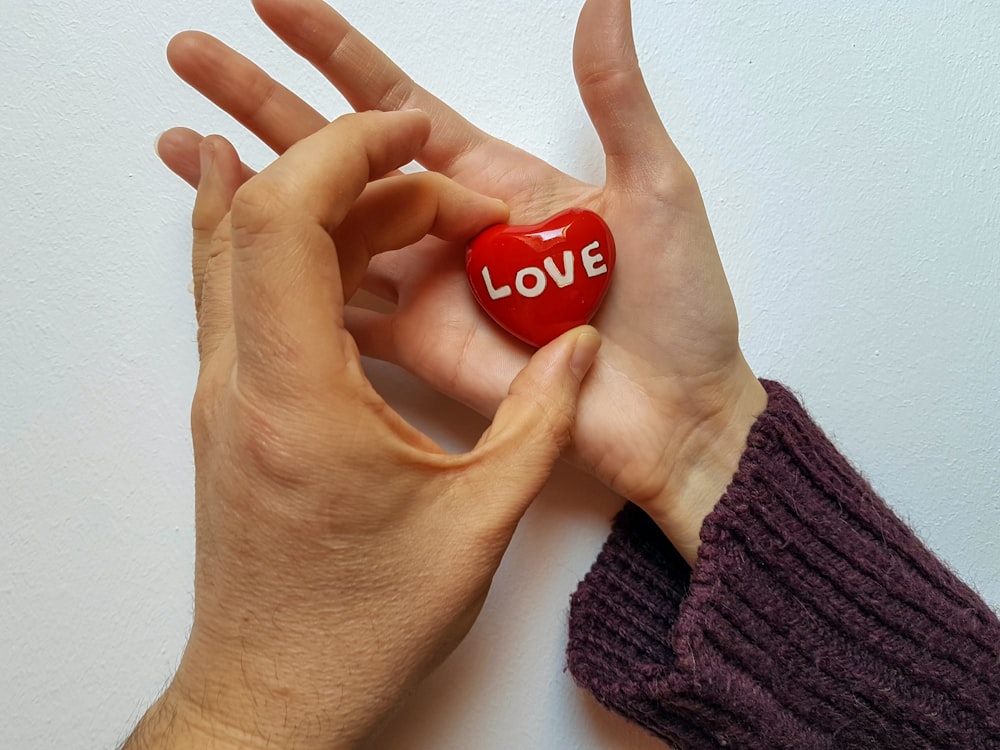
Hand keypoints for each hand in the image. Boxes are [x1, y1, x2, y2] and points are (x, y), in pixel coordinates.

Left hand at [129, 111, 599, 748]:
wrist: (276, 690)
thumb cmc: (360, 626)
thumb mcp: (480, 523)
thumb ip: (542, 421)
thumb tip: (582, 349)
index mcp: (298, 400)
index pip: (285, 221)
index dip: (345, 152)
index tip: (411, 135)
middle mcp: (240, 384)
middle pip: (262, 217)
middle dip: (355, 176)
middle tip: (441, 190)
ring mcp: (226, 396)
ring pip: (246, 250)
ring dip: (327, 213)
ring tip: (413, 216)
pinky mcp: (234, 410)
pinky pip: (245, 292)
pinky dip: (295, 249)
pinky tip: (343, 248)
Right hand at [157, 0, 766, 563]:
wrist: (673, 416)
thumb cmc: (679, 308)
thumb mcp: (654, 188)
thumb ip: (615, 99)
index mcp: (491, 177)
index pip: (393, 101)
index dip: (331, 48)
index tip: (273, 1)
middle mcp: (443, 226)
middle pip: (333, 151)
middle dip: (261, 100)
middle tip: (192, 56)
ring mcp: (424, 288)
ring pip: (319, 225)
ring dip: (250, 187)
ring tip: (181, 144)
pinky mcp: (418, 347)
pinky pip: (340, 308)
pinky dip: (285, 282)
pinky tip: (232, 251)